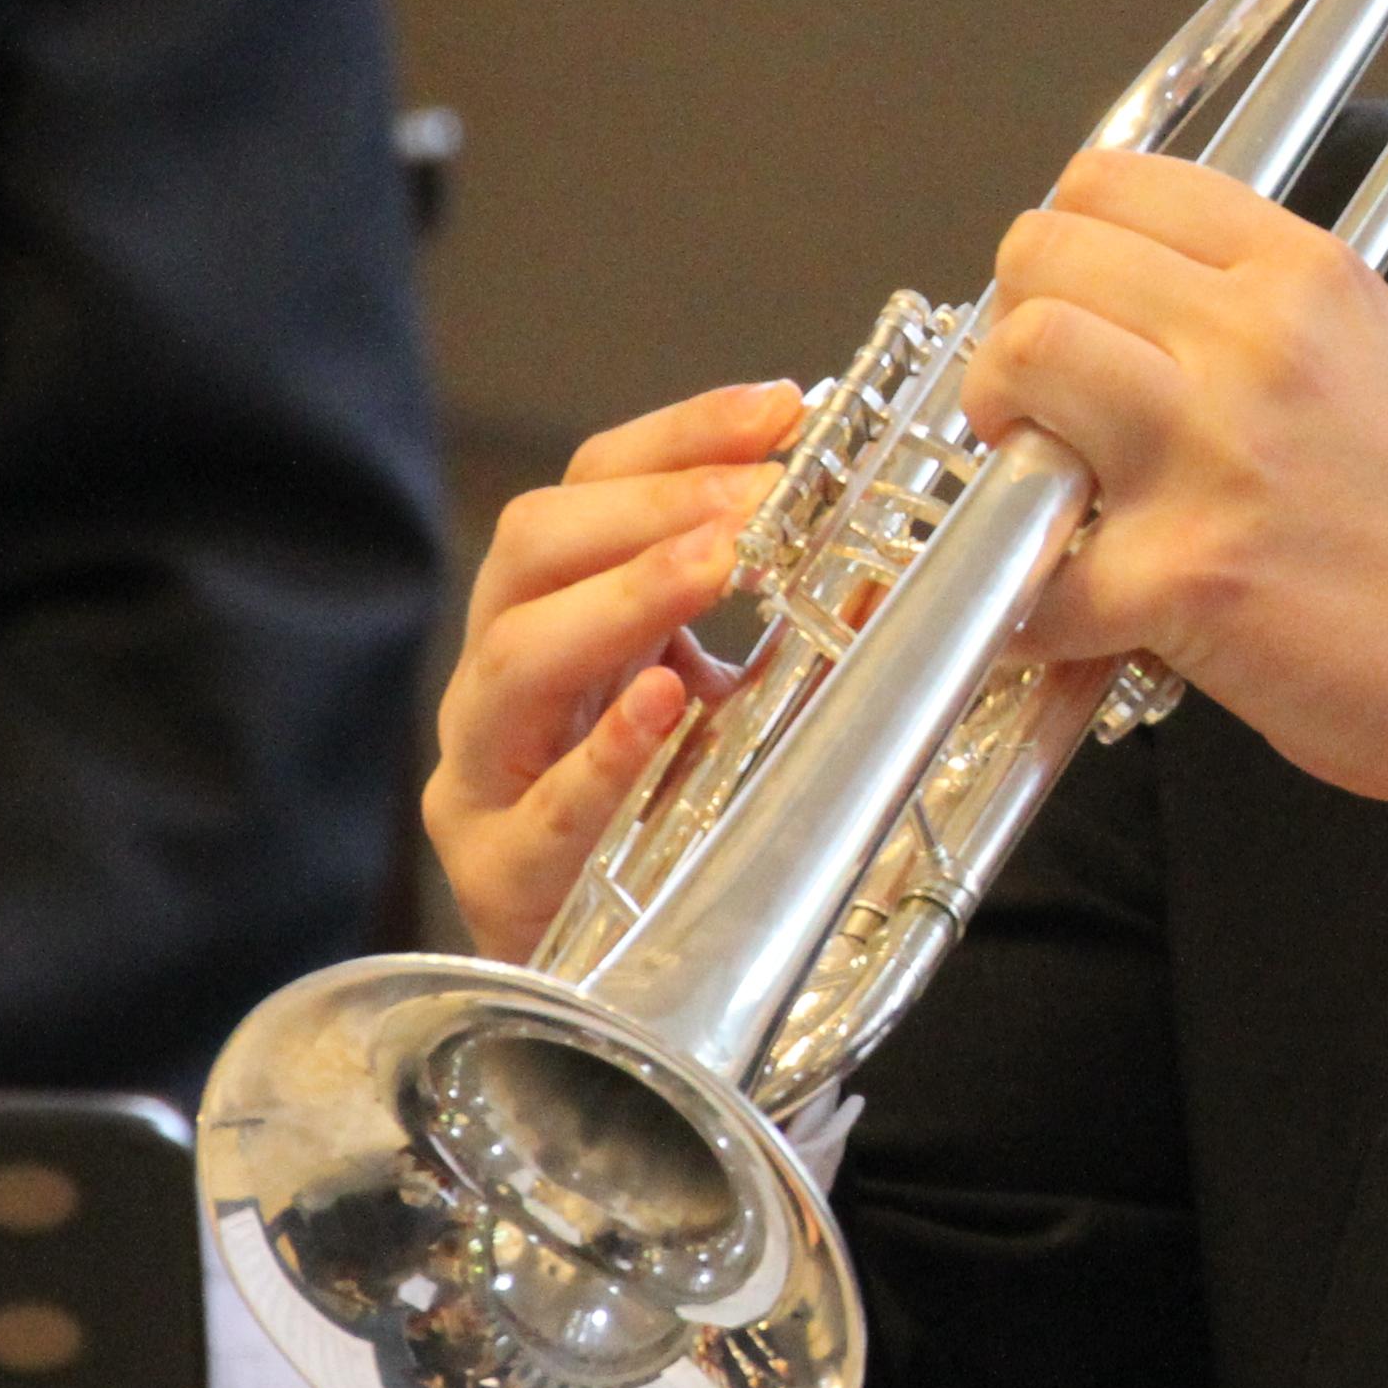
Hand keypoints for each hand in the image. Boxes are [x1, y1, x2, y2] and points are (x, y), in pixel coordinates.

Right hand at [422, 382, 803, 960]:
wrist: (625, 981)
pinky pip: (540, 806)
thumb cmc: (679, 821)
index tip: (782, 407)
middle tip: (757, 498)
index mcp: (559, 613)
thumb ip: (806, 626)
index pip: (591, 486)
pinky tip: (662, 707)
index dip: (681, 435)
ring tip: (714, 566)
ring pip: (514, 659)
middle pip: (532, 549)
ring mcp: (486, 773)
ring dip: (622, 600)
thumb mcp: (748, 702)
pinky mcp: (498, 872)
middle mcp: (503, 680)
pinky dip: (604, 755)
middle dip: (650, 509)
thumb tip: (901, 548)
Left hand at [967, 150, 1387, 855]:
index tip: (1072, 312)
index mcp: (1305, 273)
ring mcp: (1217, 451)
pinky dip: (1030, 607)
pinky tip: (1073, 619)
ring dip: (1003, 431)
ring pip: (1021, 360)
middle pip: (1043, 256)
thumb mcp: (1374, 351)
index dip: (1060, 250)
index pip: (1109, 182)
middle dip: (1013, 334)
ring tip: (1046, 489)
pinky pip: (1036, 569)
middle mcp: (1258, 339)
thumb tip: (1120, 315)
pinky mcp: (1186, 575)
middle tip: (1040, 409)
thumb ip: (1252, 313)